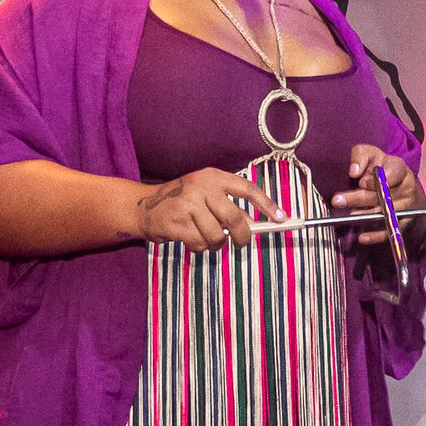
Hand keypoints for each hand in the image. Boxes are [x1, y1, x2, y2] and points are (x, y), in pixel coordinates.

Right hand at [135, 168, 284, 251]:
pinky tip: (189, 239)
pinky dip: (199, 248)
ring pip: (217, 236)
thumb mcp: (206, 196)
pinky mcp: (175, 222)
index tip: (282, 218)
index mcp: (213, 177)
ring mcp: (187, 204)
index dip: (267, 205)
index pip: (247, 189)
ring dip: (216, 244)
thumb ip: (229, 207)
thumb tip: (255, 225)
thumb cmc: (183, 203)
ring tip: (206, 238)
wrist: (143, 206)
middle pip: (235, 218)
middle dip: (243, 236)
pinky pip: (199, 244)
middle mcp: (201, 187)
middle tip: (243, 243)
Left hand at [333, 144, 425, 245]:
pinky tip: (362, 237)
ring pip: (386, 213)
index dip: (375, 181)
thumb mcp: (370, 154)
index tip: (360, 182)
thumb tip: (354, 171)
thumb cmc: (380, 167)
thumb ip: (360, 156)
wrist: (399, 184)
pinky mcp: (405, 222)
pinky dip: (376, 236)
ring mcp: (407, 206)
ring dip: (366, 216)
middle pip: (384, 195)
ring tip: (349, 216)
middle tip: (338, 200)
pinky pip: (391, 231)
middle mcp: (407, 188)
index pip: (391, 175)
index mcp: (400, 169)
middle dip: (360, 198)